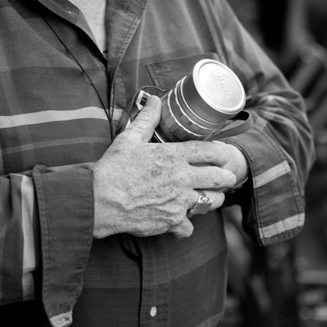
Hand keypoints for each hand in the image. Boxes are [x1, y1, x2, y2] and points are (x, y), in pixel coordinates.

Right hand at [92, 95, 237, 239]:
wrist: (100, 200)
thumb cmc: (113, 168)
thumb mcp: (129, 139)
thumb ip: (146, 119)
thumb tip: (153, 99)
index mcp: (174, 156)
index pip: (209, 151)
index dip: (220, 153)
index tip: (222, 155)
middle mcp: (182, 178)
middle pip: (219, 178)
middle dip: (227, 178)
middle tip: (226, 178)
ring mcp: (179, 201)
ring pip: (212, 202)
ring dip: (213, 199)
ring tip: (208, 197)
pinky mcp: (172, 221)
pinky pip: (190, 227)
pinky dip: (186, 225)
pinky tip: (180, 221)